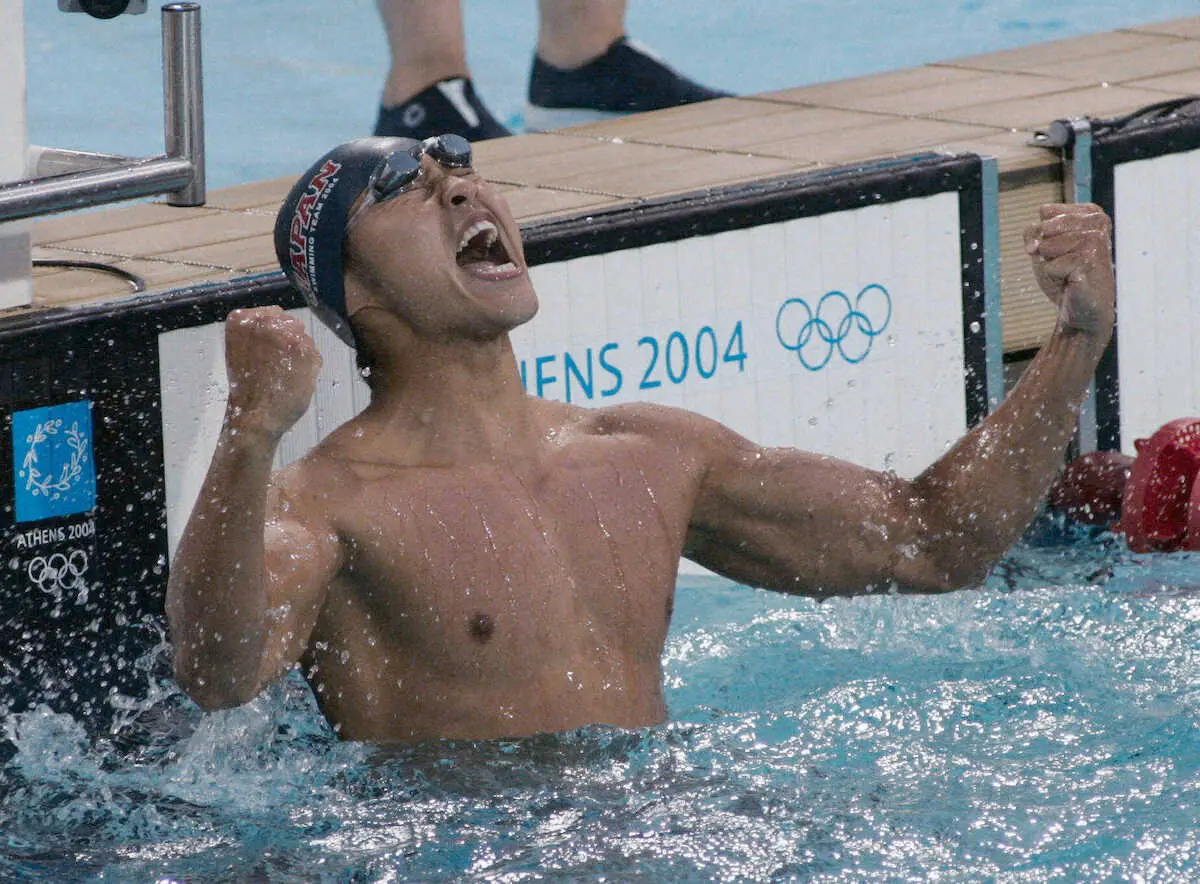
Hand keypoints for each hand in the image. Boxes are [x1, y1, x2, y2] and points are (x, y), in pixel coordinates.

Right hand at [224, 307, 322, 438]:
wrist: (254, 415)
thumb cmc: (246, 386)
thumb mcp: (241, 350)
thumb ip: (258, 332)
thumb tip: (281, 323)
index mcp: (243, 320)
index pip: (272, 313)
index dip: (275, 332)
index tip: (269, 348)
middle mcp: (267, 322)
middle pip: (291, 323)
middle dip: (289, 341)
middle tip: (278, 364)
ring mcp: (289, 336)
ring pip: (305, 339)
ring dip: (300, 355)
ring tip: (283, 374)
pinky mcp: (308, 352)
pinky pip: (315, 355)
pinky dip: (309, 367)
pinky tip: (294, 380)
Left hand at [1023, 203, 1115, 339]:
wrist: (1080, 308)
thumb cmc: (1064, 276)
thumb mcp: (1043, 247)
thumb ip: (1034, 232)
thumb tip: (1035, 244)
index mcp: (1090, 213)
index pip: (1045, 212)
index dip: (1042, 235)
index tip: (1060, 249)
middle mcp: (1097, 222)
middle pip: (1043, 227)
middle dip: (1045, 250)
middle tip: (1064, 263)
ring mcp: (1096, 241)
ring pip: (1046, 246)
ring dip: (1050, 264)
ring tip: (1068, 272)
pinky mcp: (1089, 261)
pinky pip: (1050, 266)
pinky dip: (1053, 277)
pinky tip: (1071, 281)